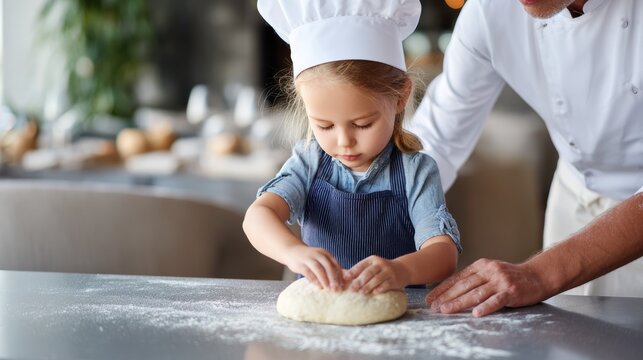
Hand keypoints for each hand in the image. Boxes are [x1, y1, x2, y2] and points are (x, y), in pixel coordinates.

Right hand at [283, 245, 343, 290]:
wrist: (291, 251)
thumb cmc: (309, 258)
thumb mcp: (320, 260)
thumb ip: (328, 268)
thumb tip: (340, 281)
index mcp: (325, 253)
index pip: (335, 264)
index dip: (340, 275)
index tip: (343, 285)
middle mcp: (318, 254)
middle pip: (328, 266)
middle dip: (333, 278)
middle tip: (337, 289)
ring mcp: (308, 258)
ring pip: (318, 268)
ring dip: (324, 279)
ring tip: (328, 288)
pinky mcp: (300, 263)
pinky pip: (308, 272)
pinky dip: (314, 279)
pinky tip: (318, 286)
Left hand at [345, 256, 407, 293]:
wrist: (402, 269)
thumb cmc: (382, 270)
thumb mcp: (373, 266)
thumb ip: (361, 270)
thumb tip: (344, 277)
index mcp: (372, 259)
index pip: (361, 265)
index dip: (353, 272)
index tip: (345, 279)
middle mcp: (380, 264)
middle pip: (368, 272)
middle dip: (359, 281)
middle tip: (352, 289)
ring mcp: (388, 271)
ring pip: (377, 279)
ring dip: (368, 286)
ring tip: (361, 292)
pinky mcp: (394, 279)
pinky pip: (386, 284)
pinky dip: (380, 288)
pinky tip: (374, 293)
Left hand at [425, 259, 548, 316]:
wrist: (537, 275)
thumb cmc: (510, 276)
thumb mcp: (490, 272)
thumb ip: (474, 278)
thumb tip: (451, 289)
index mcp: (481, 265)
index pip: (457, 278)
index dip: (442, 288)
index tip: (430, 298)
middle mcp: (489, 271)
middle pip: (463, 286)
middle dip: (446, 297)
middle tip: (433, 306)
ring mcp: (500, 281)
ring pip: (476, 293)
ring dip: (459, 303)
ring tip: (446, 310)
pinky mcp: (511, 291)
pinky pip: (496, 300)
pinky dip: (486, 307)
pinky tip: (476, 313)